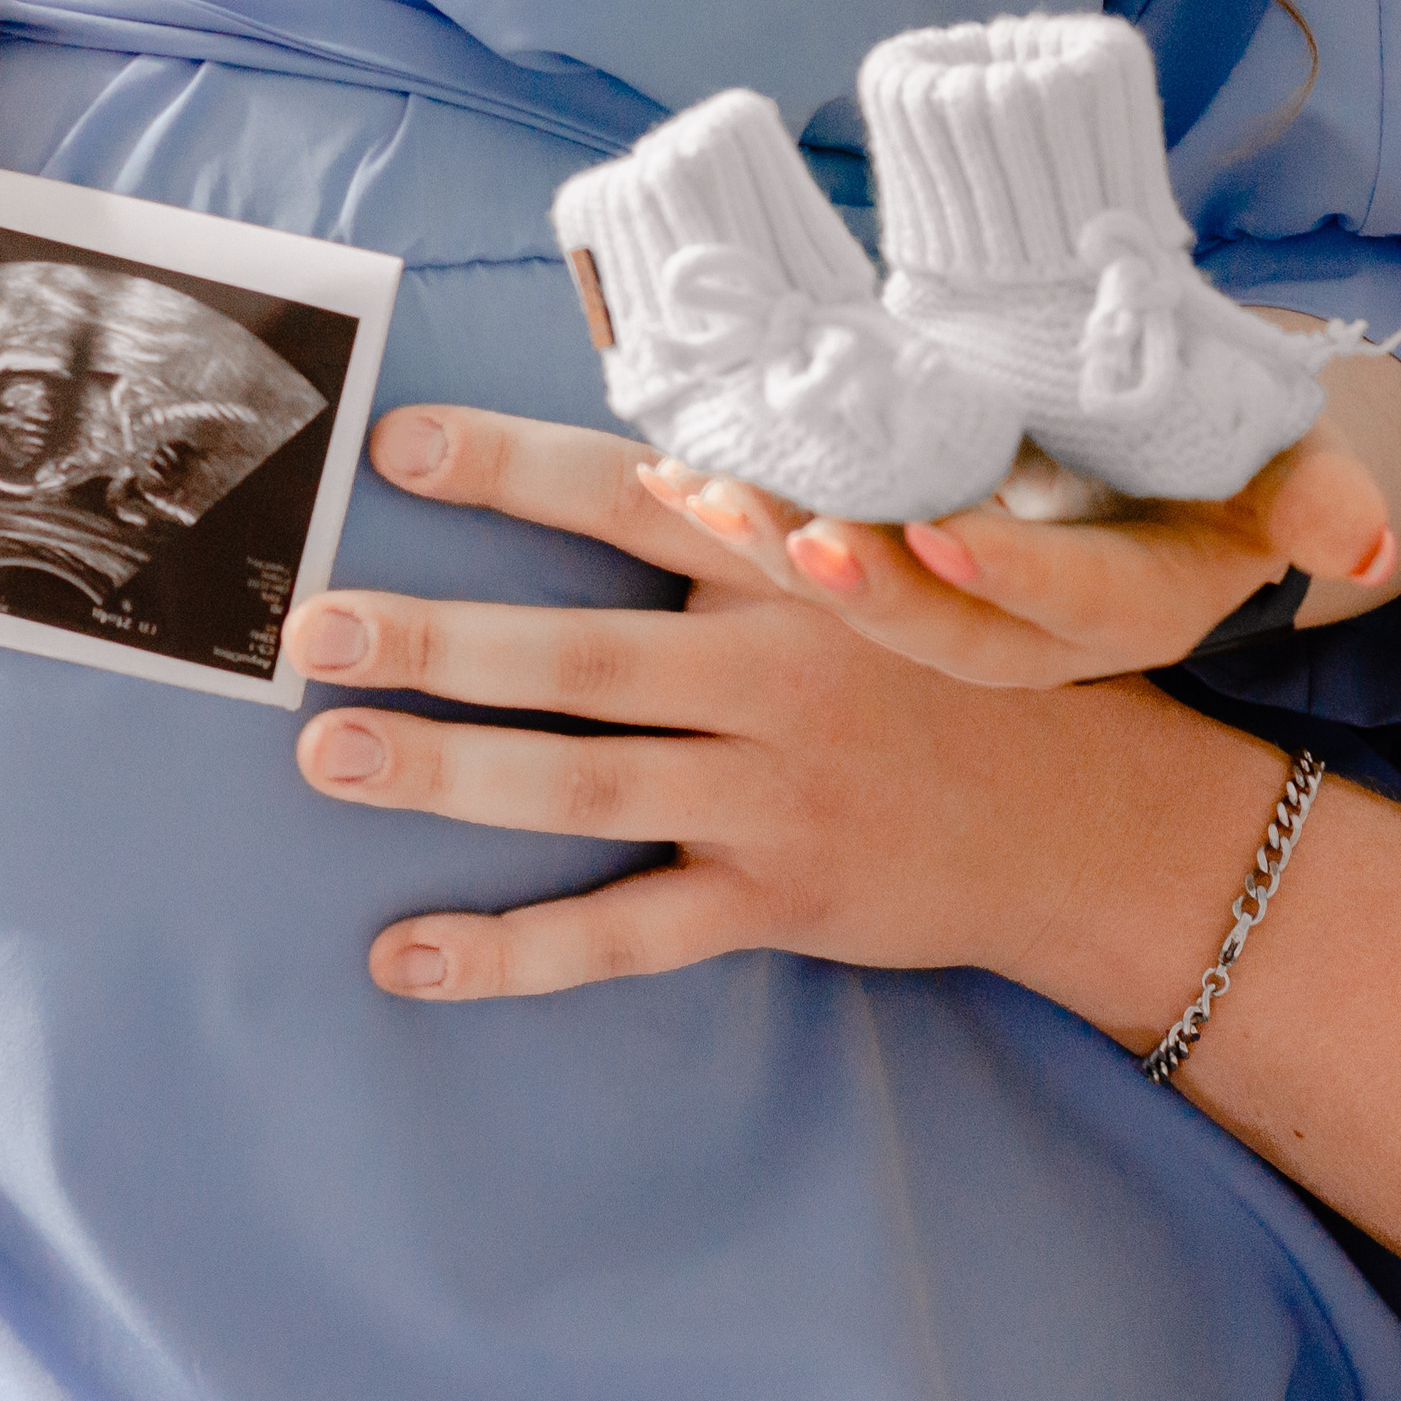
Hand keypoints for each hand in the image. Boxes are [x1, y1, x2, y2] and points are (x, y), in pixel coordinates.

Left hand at [282, 407, 1284, 1018]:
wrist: (1091, 821)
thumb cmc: (953, 669)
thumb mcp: (881, 563)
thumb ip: (754, 517)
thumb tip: (611, 460)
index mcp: (796, 567)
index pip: (634, 496)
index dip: (513, 467)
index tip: (395, 446)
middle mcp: (780, 673)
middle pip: (582, 656)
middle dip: (439, 642)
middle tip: (310, 633)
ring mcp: (774, 797)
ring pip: (587, 787)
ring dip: (449, 775)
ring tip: (328, 758)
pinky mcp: (778, 900)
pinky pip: (627, 933)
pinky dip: (514, 951)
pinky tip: (403, 955)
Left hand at [634, 417, 1392, 688]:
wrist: (1160, 555)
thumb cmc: (1226, 489)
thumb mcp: (1293, 491)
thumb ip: (1322, 505)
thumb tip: (1368, 542)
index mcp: (1124, 611)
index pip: (1070, 604)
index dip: (1010, 575)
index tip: (946, 535)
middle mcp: (1025, 637)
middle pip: (939, 627)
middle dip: (868, 586)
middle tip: (799, 536)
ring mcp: (950, 623)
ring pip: (859, 607)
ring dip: (778, 558)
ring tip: (708, 497)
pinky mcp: (890, 589)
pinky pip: (810, 568)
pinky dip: (742, 531)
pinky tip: (672, 477)